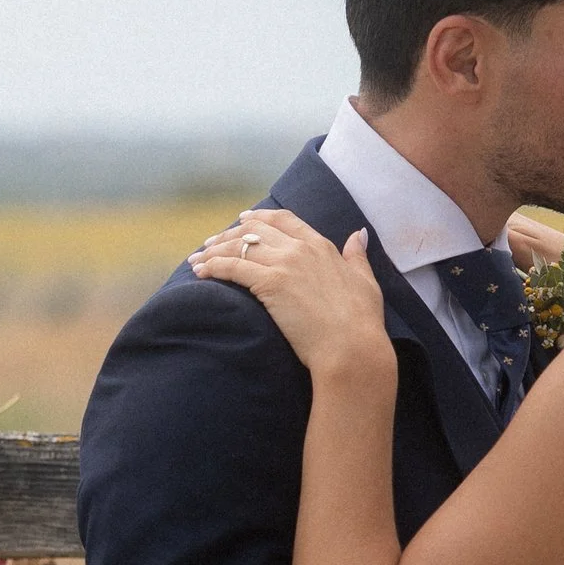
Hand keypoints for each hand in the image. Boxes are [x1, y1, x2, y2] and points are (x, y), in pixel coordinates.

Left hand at [190, 212, 396, 387]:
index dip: (259, 217)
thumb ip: (357, 256)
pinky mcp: (270, 284)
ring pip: (239, 246)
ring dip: (214, 251)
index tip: (242, 220)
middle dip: (229, 234)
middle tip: (211, 243)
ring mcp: (284, 264)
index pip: (284, 220)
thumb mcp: (366, 281)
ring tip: (198, 260)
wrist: (351, 347)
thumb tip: (358, 234)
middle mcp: (300, 249)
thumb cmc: (362, 321)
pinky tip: (201, 272)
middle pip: (255, 229)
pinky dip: (213, 267)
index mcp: (321, 246)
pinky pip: (233, 267)